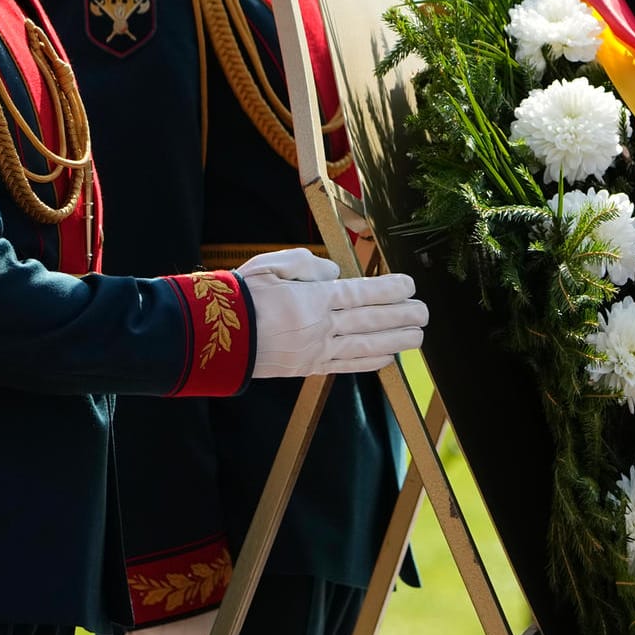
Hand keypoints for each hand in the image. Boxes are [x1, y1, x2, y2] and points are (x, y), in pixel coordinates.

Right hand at [239, 251, 426, 376]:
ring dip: (396, 341)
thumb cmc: (239, 296)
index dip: (389, 290)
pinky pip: (345, 366)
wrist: (209, 337)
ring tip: (418, 337)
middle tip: (425, 312)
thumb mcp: (271, 266)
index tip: (410, 286)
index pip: (361, 293)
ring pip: (365, 346)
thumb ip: (308, 265)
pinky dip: (369, 362)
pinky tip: (388, 358)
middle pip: (370, 321)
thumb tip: (336, 273)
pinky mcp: (306, 368)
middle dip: (402, 316)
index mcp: (312, 299)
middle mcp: (319, 326)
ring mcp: (315, 350)